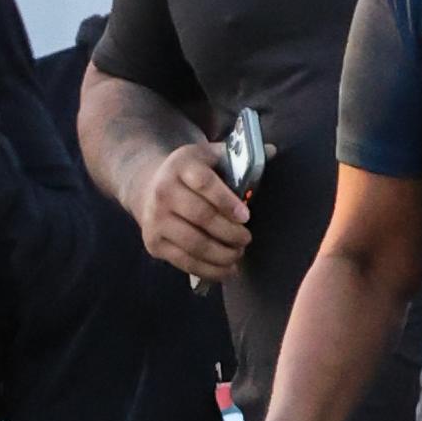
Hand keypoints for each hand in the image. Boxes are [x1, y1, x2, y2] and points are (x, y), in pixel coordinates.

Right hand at [132, 134, 256, 280]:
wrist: (149, 186)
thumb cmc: (192, 173)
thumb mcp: (210, 156)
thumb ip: (239, 155)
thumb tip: (272, 151)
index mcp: (182, 165)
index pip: (204, 182)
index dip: (226, 201)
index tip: (246, 216)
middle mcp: (163, 191)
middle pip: (201, 216)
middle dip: (230, 232)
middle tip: (247, 239)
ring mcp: (155, 219)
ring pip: (193, 242)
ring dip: (222, 254)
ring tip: (239, 254)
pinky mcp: (153, 242)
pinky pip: (184, 261)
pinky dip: (209, 269)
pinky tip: (227, 269)